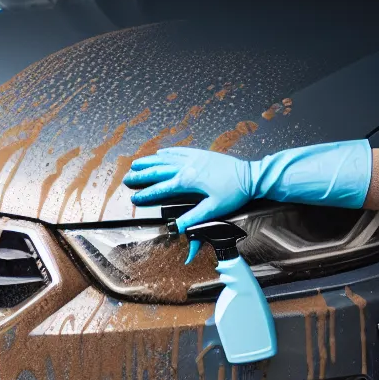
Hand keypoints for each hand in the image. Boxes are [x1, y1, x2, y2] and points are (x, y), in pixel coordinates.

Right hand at [124, 148, 253, 231]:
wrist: (251, 175)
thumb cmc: (234, 193)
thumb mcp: (214, 209)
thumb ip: (194, 218)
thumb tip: (178, 229)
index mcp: (189, 181)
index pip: (162, 188)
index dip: (147, 194)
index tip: (134, 198)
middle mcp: (188, 166)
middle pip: (159, 170)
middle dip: (142, 175)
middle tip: (127, 179)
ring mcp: (194, 158)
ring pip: (166, 158)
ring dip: (150, 161)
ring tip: (136, 163)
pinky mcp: (201, 154)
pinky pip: (180, 151)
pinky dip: (168, 152)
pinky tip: (160, 153)